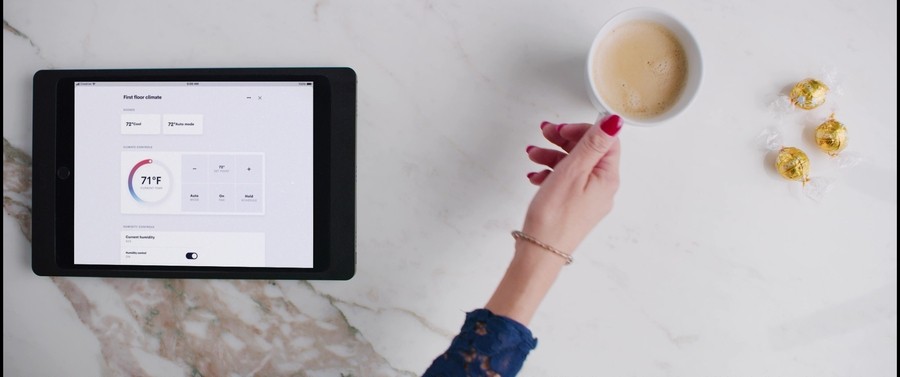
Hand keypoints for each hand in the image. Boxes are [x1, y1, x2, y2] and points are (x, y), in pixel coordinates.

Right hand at [522, 115, 622, 253]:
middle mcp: (602, 189)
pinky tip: (535, 176)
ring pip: (573, 166)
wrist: (540, 252)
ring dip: (552, 155)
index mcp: (607, 178)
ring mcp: (588, 199)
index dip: (582, 130)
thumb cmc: (555, 216)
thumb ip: (593, 144)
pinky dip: (550, 173)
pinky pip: (565, 182)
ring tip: (532, 154)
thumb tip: (614, 121)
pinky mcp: (574, 207)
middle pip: (587, 152)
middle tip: (544, 133)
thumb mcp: (573, 171)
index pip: (605, 141)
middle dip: (564, 140)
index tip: (562, 129)